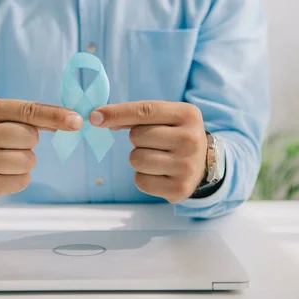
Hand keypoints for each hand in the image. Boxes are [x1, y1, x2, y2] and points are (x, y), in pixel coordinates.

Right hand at [0, 98, 82, 198]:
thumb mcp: (6, 116)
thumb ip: (34, 115)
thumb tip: (71, 121)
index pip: (28, 111)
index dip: (55, 115)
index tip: (77, 121)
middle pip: (30, 137)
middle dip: (30, 141)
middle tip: (14, 142)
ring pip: (28, 160)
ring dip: (26, 160)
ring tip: (8, 157)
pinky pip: (23, 181)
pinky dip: (20, 177)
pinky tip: (4, 172)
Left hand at [90, 101, 207, 202]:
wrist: (203, 163)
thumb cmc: (175, 135)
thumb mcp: (165, 117)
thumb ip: (135, 115)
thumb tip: (99, 118)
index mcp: (188, 114)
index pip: (145, 110)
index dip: (117, 113)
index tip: (94, 117)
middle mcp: (191, 139)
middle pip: (136, 136)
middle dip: (137, 140)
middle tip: (154, 143)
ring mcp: (187, 166)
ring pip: (136, 159)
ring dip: (138, 159)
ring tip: (156, 158)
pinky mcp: (179, 188)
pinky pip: (140, 181)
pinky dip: (143, 177)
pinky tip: (159, 174)